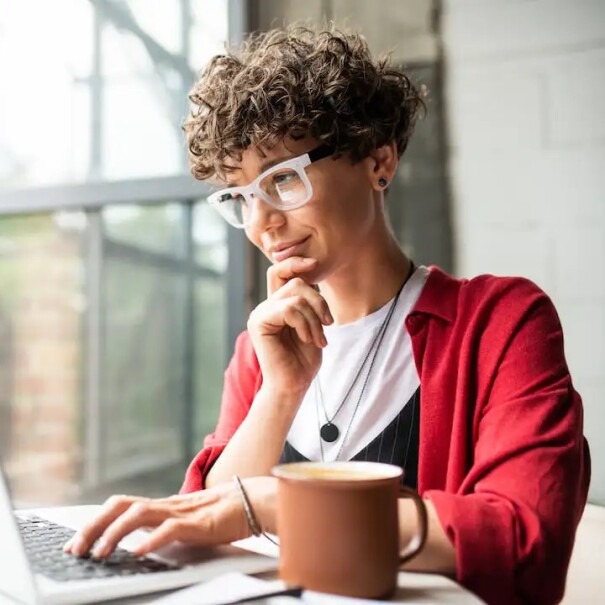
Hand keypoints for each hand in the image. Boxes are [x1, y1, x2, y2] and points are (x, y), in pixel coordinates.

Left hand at [63, 477, 275, 558]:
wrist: (251, 502)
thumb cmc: (221, 515)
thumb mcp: (185, 523)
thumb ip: (163, 528)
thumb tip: (139, 543)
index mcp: (161, 507)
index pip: (119, 507)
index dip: (94, 522)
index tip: (75, 543)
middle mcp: (165, 506)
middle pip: (120, 505)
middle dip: (93, 526)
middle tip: (75, 549)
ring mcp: (180, 512)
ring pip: (139, 513)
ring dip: (114, 533)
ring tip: (100, 553)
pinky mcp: (197, 522)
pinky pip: (170, 529)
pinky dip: (151, 540)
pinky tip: (138, 552)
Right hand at [247, 257, 332, 394]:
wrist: (294, 385)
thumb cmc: (304, 359)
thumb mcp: (313, 323)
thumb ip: (309, 300)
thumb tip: (312, 273)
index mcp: (277, 304)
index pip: (281, 271)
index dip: (296, 262)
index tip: (315, 263)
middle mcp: (265, 306)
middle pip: (295, 282)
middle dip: (319, 301)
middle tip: (328, 324)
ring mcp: (260, 313)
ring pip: (295, 295)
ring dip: (314, 318)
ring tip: (317, 338)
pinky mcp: (259, 322)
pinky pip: (289, 309)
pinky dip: (305, 323)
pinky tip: (307, 339)